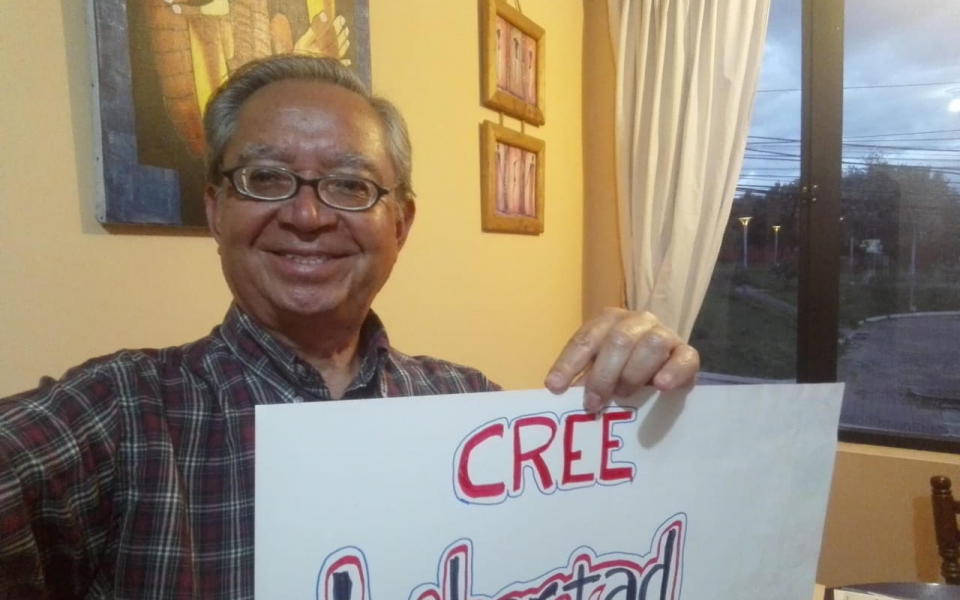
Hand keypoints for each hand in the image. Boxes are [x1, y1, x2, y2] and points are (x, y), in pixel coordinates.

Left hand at [543, 308, 699, 411]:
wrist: (666, 371)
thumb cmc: (623, 371)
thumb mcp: (599, 372)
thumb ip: (583, 379)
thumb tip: (560, 396)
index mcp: (608, 322)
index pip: (586, 339)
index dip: (568, 363)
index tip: (555, 387)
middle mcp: (637, 321)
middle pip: (619, 340)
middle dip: (602, 375)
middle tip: (593, 404)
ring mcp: (664, 334)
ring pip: (651, 344)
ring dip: (633, 373)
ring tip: (624, 396)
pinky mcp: (687, 353)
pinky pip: (685, 358)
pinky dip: (672, 372)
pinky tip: (661, 387)